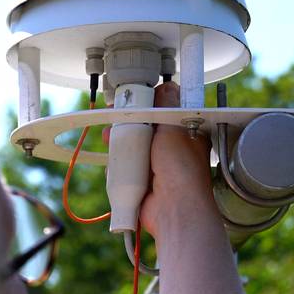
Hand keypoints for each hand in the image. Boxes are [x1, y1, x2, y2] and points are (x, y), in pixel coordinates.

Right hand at [102, 82, 216, 236]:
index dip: (147, 103)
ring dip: (119, 142)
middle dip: (127, 123)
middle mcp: (170, 150)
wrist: (174, 207)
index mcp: (184, 134)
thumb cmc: (182, 169)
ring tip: (109, 138)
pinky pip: (124, 167)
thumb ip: (168, 105)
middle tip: (115, 116)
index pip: (164, 112)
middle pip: (143, 129)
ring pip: (131, 147)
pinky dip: (118, 164)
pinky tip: (114, 161)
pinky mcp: (141, 181)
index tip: (133, 98)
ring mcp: (155, 166)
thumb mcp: (174, 127)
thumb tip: (168, 85)